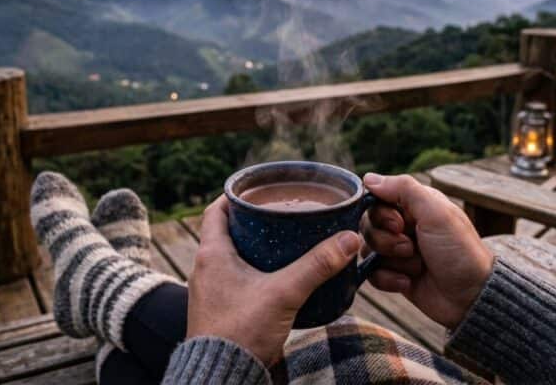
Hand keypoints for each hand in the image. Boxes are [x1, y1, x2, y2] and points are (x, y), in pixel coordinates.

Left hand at [186, 196, 361, 366]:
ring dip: (256, 246)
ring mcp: (211, 291)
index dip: (237, 195)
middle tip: (282, 213)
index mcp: (211, 253)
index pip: (217, 208)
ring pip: (233, 256)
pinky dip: (256, 271)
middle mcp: (205, 268)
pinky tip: (281, 277)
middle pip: (228, 230)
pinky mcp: (222, 310)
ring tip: (287, 241)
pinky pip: (237, 279)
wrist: (222, 377)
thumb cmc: (241, 331)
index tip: (261, 189)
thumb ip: (317, 265)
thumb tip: (350, 238)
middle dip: (254, 220)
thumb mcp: (284, 292)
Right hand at [361, 173, 493, 328]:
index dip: (381, 213)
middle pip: (368, 225)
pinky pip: (372, 273)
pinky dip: (388, 279)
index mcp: (415, 206)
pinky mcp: (395, 275)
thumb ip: (403, 189)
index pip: (377, 199)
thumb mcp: (436, 212)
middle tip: (411, 247)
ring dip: (392, 260)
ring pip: (369, 249)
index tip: (398, 224)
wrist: (470, 297)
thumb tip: (368, 178)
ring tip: (417, 267)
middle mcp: (405, 225)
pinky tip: (408, 282)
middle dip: (387, 240)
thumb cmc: (459, 251)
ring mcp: (398, 251)